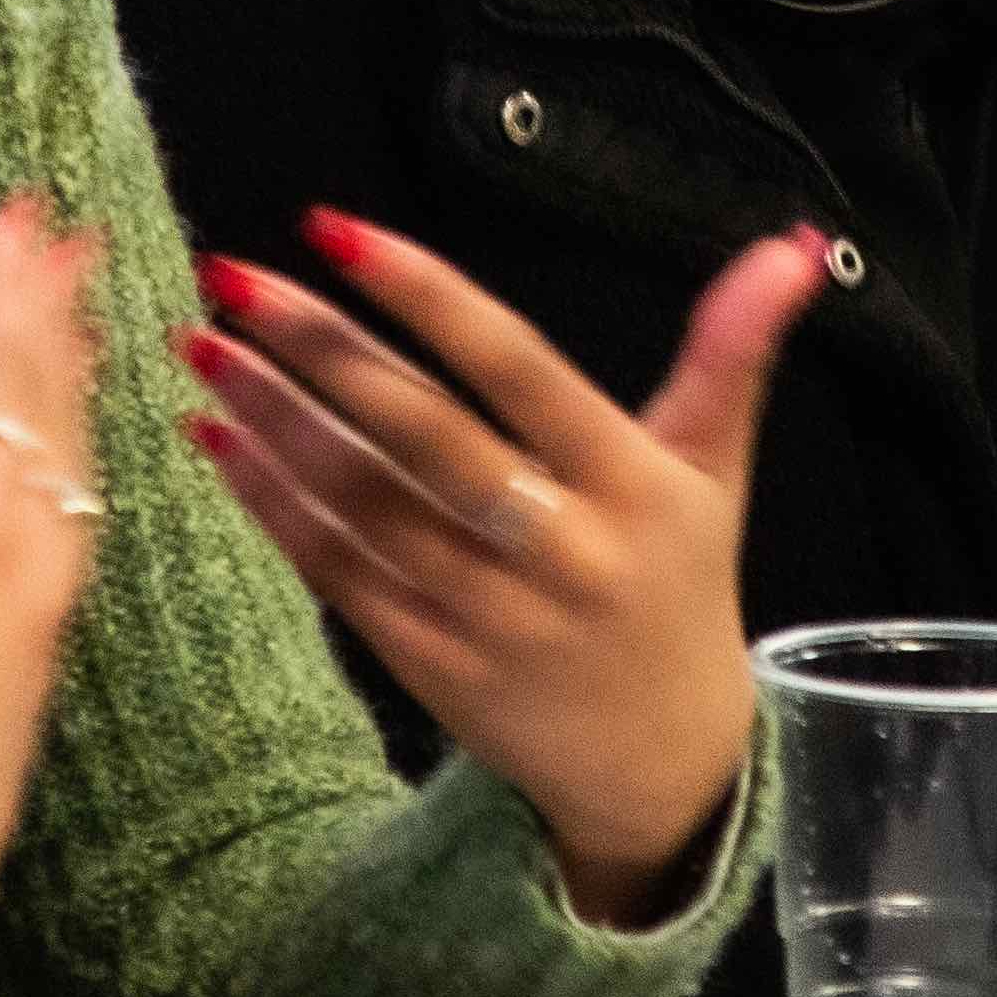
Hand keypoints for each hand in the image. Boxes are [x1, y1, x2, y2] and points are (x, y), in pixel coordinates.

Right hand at [0, 194, 105, 996]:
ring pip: (76, 486)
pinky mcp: (26, 696)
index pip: (0, 376)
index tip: (22, 207)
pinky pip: (71, 548)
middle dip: (58, 318)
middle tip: (71, 236)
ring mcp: (36, 641)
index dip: (8, 287)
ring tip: (80, 335)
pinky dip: (71, 479)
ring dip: (76, 397)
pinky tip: (57, 496)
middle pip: (57, 418)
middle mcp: (25, 576)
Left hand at [184, 211, 823, 925]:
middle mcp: (556, 551)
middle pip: (421, 434)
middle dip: (320, 348)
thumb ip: (734, 352)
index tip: (336, 228)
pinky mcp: (429, 664)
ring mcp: (486, 616)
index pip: (516, 371)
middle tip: (233, 274)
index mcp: (629, 486)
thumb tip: (793, 243)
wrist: (663, 767)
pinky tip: (217, 439)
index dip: (427, 298)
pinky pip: (337, 572)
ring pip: (363, 502)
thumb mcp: (716, 468)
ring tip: (203, 342)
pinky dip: (272, 504)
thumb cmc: (681, 584)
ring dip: (273, 419)